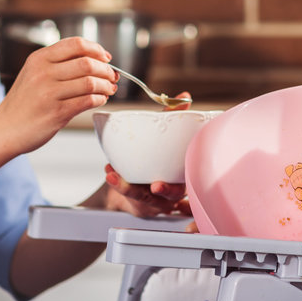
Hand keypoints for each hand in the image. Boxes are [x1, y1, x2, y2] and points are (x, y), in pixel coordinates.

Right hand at [0, 37, 117, 154]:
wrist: (6, 128)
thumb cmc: (25, 102)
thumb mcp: (35, 73)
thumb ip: (60, 64)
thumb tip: (97, 61)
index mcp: (39, 59)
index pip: (76, 44)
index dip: (97, 50)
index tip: (106, 58)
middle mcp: (43, 73)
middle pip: (88, 62)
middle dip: (106, 70)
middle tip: (112, 77)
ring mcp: (49, 93)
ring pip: (91, 82)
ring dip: (106, 86)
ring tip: (109, 90)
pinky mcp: (57, 112)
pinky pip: (88, 101)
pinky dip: (100, 99)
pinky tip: (100, 100)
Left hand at [103, 92, 192, 216]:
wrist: (135, 182)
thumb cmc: (154, 158)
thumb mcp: (162, 137)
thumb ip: (172, 118)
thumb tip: (185, 96)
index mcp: (183, 174)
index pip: (191, 174)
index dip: (192, 176)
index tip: (186, 165)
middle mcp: (174, 190)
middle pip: (174, 194)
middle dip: (167, 190)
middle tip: (156, 186)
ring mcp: (156, 201)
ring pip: (146, 198)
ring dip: (129, 188)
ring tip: (114, 175)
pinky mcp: (140, 205)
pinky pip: (130, 197)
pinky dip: (118, 185)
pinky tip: (109, 173)